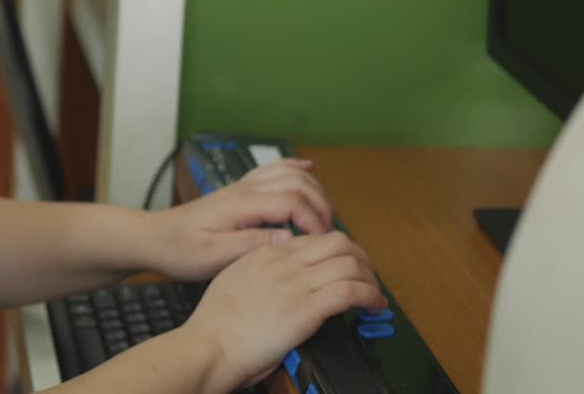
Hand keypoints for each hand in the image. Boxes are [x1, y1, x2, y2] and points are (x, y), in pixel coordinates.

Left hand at [144, 158, 334, 281]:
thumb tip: (287, 237)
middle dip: (320, 205)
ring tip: (324, 216)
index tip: (320, 242)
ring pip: (290, 173)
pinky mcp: (241, 190)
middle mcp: (244, 189)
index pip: (291, 201)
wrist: (156, 238)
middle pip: (298, 183)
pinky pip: (273, 169)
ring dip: (314, 190)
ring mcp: (243, 186)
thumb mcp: (212, 256)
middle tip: (327, 234)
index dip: (313, 220)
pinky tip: (309, 168)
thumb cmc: (180, 249)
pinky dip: (295, 167)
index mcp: (240, 204)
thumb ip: (250, 245)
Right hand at [182, 231, 386, 391]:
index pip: (314, 239)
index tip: (345, 266)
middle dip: (360, 258)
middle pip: (338, 242)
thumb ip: (258, 272)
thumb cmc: (215, 323)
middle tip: (366, 276)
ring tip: (374, 295)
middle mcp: (284, 263)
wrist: (209, 345)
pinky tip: (374, 305)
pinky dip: (370, 296)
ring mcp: (296, 284)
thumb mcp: (234, 280)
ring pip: (350, 264)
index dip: (337, 251)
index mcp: (265, 254)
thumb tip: (278, 280)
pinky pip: (351, 291)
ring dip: (370, 279)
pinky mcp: (307, 309)